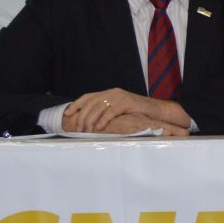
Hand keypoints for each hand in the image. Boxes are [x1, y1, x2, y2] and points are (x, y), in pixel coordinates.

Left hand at [65, 88, 191, 133]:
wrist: (156, 110)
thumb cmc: (137, 113)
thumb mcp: (119, 109)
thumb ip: (106, 110)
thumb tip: (89, 121)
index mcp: (109, 92)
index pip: (88, 97)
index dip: (76, 105)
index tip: (67, 114)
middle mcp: (113, 92)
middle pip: (91, 103)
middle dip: (82, 116)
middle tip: (78, 129)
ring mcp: (120, 96)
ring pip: (99, 107)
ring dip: (90, 120)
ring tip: (86, 130)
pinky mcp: (127, 102)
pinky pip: (111, 111)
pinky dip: (103, 120)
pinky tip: (99, 128)